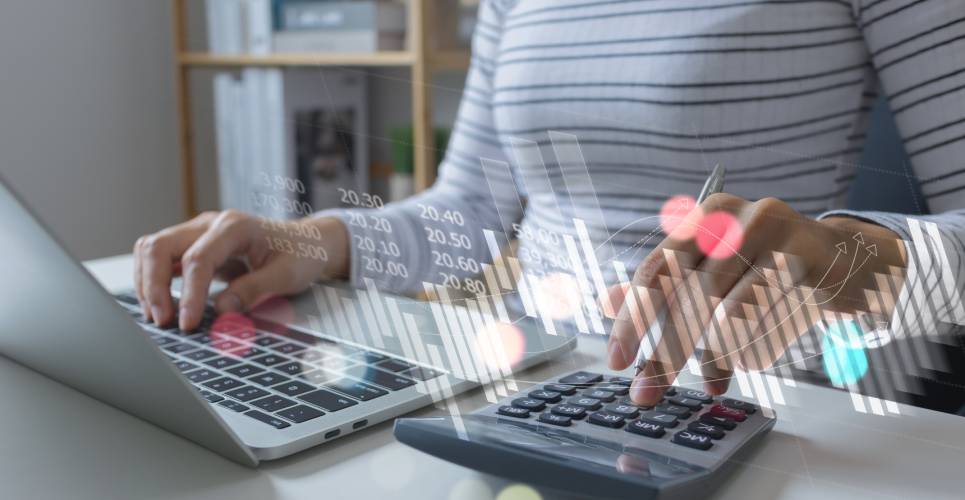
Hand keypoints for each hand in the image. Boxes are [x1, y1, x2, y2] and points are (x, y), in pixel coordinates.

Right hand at [133, 210, 348, 330]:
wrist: (307, 241)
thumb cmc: (300, 254)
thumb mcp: (288, 274)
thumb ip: (255, 290)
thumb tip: (221, 311)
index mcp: (235, 227)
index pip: (198, 259)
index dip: (188, 294)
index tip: (186, 324)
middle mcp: (210, 224)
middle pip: (160, 246)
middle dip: (153, 285)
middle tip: (162, 321)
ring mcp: (199, 232)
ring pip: (153, 249)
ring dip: (147, 282)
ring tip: (158, 317)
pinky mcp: (194, 245)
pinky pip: (160, 257)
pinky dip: (153, 279)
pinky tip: (160, 304)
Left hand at [605, 194, 906, 405]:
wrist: (842, 260)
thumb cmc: (764, 267)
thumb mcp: (710, 270)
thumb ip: (662, 287)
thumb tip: (607, 302)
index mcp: (705, 216)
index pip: (656, 270)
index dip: (633, 318)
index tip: (617, 361)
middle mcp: (738, 217)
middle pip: (690, 293)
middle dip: (667, 349)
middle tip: (648, 390)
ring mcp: (778, 234)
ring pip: (730, 310)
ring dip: (715, 354)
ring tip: (712, 379)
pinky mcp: (811, 260)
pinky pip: (770, 318)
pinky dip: (754, 349)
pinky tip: (749, 360)